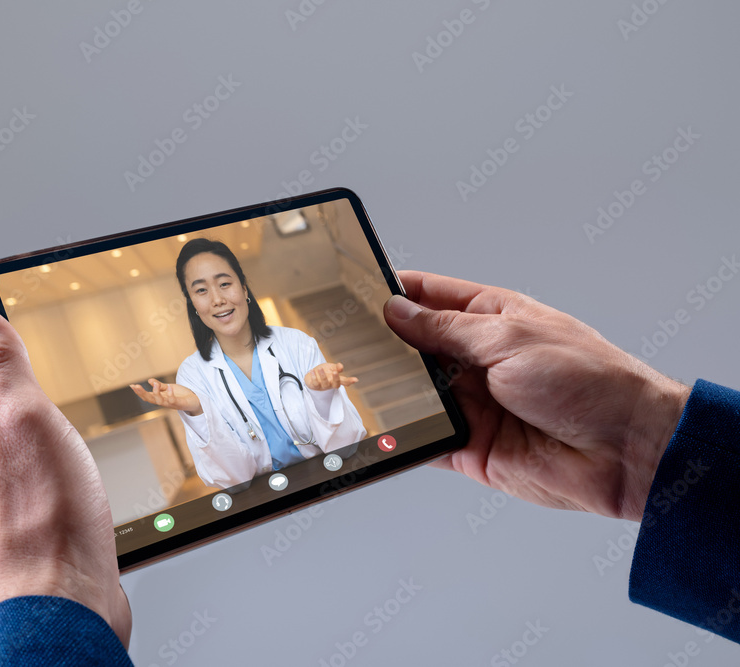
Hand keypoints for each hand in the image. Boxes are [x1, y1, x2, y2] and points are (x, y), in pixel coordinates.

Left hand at [0, 300, 130, 644]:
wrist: (62, 604)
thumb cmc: (42, 519)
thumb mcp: (20, 416)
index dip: (24, 354)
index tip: (50, 341)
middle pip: (17, 408)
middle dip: (47, 397)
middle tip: (75, 387)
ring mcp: (14, 494)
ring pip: (40, 446)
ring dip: (65, 436)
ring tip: (85, 434)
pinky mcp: (43, 521)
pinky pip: (59, 478)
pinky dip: (77, 469)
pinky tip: (92, 479)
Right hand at [130, 378, 201, 415]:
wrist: (196, 401)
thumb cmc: (182, 395)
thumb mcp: (170, 388)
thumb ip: (160, 386)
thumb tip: (149, 380)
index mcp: (161, 398)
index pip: (147, 396)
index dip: (139, 392)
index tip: (132, 385)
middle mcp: (164, 402)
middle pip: (150, 400)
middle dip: (142, 393)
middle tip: (136, 386)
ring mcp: (172, 404)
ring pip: (160, 402)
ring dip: (156, 393)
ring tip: (155, 384)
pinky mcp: (180, 404)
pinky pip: (173, 401)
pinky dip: (171, 395)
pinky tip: (169, 387)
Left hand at [304, 362, 357, 390]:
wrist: (311, 375)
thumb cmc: (324, 371)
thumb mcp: (331, 367)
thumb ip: (336, 367)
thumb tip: (341, 367)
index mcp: (336, 380)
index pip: (344, 381)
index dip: (349, 381)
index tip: (356, 379)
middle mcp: (330, 384)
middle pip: (335, 384)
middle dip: (336, 379)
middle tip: (336, 372)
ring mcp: (323, 386)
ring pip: (325, 383)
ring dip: (323, 376)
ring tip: (320, 369)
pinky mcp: (315, 386)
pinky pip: (315, 383)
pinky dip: (313, 377)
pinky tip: (312, 371)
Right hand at [383, 271, 689, 521]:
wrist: (626, 450)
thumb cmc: (590, 381)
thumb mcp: (509, 338)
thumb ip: (445, 329)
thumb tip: (396, 312)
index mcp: (491, 317)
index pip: (429, 296)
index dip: (392, 292)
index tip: (354, 290)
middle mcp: (477, 358)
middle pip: (412, 345)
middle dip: (381, 344)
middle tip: (344, 341)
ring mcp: (472, 402)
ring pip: (411, 392)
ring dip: (389, 390)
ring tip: (356, 383)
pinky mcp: (468, 445)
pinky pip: (424, 438)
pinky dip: (401, 435)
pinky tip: (380, 428)